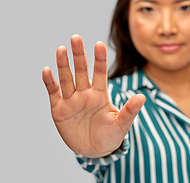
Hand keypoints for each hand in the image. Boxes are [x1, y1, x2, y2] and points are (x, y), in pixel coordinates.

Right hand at [42, 35, 144, 157]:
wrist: (95, 151)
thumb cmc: (111, 135)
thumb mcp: (122, 124)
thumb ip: (130, 110)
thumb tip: (142, 97)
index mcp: (100, 94)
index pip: (100, 73)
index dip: (99, 59)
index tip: (99, 44)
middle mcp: (85, 93)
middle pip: (81, 71)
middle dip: (79, 55)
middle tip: (76, 37)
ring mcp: (71, 100)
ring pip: (66, 79)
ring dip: (63, 65)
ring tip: (61, 49)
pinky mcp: (59, 110)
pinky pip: (54, 93)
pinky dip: (50, 82)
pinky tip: (47, 70)